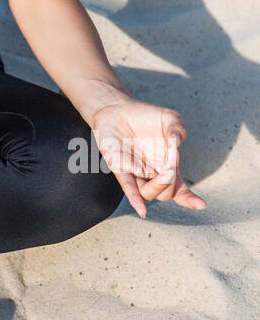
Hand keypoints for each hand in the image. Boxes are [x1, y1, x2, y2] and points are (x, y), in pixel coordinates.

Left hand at [90, 98, 204, 218]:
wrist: (118, 108)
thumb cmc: (145, 117)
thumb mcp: (169, 119)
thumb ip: (179, 128)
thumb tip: (176, 142)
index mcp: (167, 165)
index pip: (180, 189)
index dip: (190, 199)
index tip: (201, 204)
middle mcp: (152, 173)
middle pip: (166, 193)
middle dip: (171, 182)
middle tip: (171, 163)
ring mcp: (135, 173)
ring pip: (148, 194)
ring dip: (158, 187)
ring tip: (163, 174)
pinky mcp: (119, 168)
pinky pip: (128, 188)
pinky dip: (135, 199)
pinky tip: (142, 211)